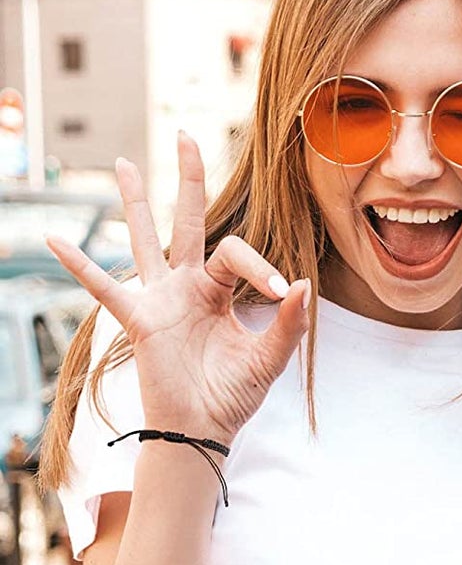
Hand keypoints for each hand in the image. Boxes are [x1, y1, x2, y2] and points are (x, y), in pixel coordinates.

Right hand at [46, 133, 310, 443]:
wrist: (205, 429)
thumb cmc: (235, 393)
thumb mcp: (271, 357)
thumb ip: (289, 324)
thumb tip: (302, 286)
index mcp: (221, 289)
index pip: (237, 252)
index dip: (261, 267)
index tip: (282, 291)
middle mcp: (188, 285)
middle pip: (188, 221)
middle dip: (187, 180)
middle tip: (185, 135)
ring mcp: (160, 299)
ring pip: (146, 240)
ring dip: (136, 202)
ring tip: (124, 163)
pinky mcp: (140, 321)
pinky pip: (105, 289)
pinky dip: (80, 266)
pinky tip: (54, 239)